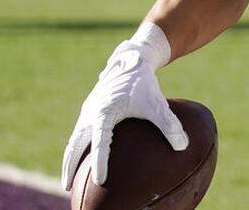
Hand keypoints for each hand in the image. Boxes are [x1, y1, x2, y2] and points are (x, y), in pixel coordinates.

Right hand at [61, 38, 188, 188]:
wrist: (131, 60)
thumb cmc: (144, 83)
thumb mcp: (157, 103)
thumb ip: (169, 124)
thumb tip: (183, 146)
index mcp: (105, 111)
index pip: (100, 141)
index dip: (100, 161)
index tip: (100, 180)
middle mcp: (91, 111)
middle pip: (75, 143)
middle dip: (70, 165)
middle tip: (66, 187)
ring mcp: (87, 111)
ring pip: (74, 139)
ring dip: (69, 158)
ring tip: (67, 181)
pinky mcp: (89, 110)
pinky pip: (78, 133)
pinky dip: (74, 148)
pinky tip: (79, 161)